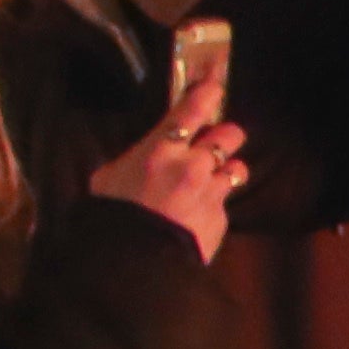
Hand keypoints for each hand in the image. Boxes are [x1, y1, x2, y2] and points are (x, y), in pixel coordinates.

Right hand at [93, 54, 244, 260]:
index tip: (215, 86)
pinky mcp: (221, 218)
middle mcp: (193, 165)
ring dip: (225, 171)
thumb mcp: (111, 175)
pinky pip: (225, 203)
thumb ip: (138, 158)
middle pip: (231, 134)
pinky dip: (213, 205)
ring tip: (209, 181)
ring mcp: (211, 192)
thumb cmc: (113, 214)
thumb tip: (148, 153)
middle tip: (212, 145)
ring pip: (237, 168)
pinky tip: (194, 215)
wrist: (132, 261)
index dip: (209, 93)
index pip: (194, 108)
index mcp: (161, 149)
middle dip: (224, 136)